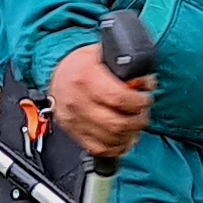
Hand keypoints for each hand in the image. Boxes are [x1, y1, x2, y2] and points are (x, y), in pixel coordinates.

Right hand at [48, 38, 154, 160]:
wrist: (57, 77)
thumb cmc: (81, 65)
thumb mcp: (102, 54)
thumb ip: (125, 66)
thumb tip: (146, 80)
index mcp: (86, 78)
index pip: (118, 98)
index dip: (139, 102)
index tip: (146, 99)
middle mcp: (78, 101)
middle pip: (116, 123)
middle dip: (138, 120)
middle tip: (143, 113)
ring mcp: (74, 120)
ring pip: (111, 139)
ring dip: (130, 134)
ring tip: (135, 124)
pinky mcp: (74, 133)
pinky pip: (99, 149)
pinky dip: (116, 147)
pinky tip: (124, 137)